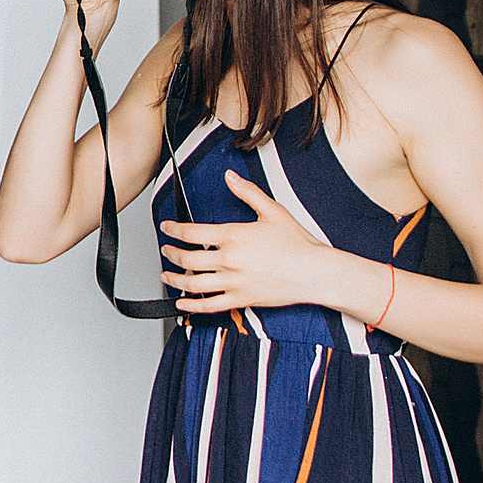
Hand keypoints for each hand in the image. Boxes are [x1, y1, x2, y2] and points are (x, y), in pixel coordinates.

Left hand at [159, 173, 342, 313]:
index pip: (191, 233)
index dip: (173, 230)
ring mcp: (234, 282)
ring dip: (174, 279)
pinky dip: (191, 306)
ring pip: (193, 284)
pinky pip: (209, 305)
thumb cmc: (298, 244)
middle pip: (187, 259)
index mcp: (233, 236)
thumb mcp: (273, 211)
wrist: (316, 273)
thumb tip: (230, 177)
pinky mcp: (241, 299)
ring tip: (166, 274)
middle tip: (165, 249)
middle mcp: (229, 260)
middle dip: (171, 253)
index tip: (166, 228)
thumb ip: (248, 192)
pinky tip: (183, 303)